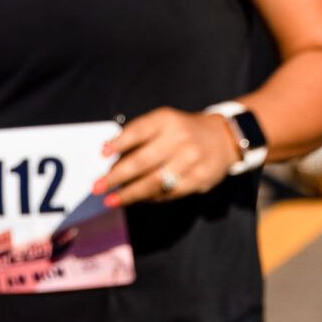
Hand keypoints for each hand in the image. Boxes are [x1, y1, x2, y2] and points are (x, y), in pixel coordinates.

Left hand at [102, 107, 238, 205]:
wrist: (224, 137)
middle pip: (142, 161)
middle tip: (97, 188)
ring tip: (112, 201)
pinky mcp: (199, 178)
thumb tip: (110, 159)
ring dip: (130, 194)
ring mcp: (191, 160)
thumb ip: (139, 136)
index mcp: (167, 120)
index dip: (119, 142)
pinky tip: (138, 200)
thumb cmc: (183, 130)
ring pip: (154, 182)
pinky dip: (150, 198)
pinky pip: (169, 193)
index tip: (102, 153)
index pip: (139, 130)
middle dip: (116, 177)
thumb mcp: (164, 122)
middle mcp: (180, 138)